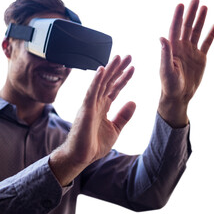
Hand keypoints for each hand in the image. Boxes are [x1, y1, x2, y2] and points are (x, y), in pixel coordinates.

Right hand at [50, 56, 135, 185]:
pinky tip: (102, 70)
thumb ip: (123, 116)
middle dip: (118, 69)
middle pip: (109, 82)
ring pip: (101, 83)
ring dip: (110, 70)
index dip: (123, 78)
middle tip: (128, 56)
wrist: (80, 156)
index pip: (114, 89)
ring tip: (119, 57)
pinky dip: (96, 81)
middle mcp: (96, 103)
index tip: (132, 68)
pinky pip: (91, 92)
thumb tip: (133, 102)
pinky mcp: (85, 110)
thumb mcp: (115, 129)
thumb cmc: (94, 144)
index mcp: (103, 107)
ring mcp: (90, 105)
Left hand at [158, 0, 213, 127]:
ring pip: (196, 32)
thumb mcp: (166, 70)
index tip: (180, 4)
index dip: (177, 17)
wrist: (179, 96)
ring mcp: (191, 52)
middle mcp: (181, 48)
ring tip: (204, 7)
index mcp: (172, 49)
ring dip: (200, 20)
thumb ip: (165, 54)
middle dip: (191, 13)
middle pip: (186, 27)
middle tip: (195, 0)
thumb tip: (161, 38)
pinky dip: (210, 35)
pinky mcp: (200, 59)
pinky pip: (206, 44)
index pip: (175, 29)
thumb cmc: (169, 85)